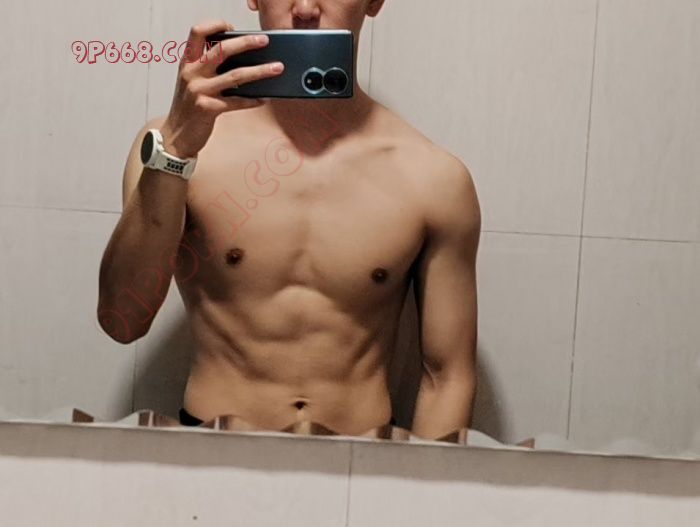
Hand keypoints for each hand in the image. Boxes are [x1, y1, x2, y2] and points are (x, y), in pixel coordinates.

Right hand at [161, 20, 284, 157]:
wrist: (175, 135)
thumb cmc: (188, 107)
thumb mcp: (191, 81)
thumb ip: (206, 68)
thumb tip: (240, 58)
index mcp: (187, 62)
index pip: (198, 32)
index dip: (215, 25)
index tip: (232, 27)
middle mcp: (191, 73)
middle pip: (221, 49)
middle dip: (246, 43)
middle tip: (264, 41)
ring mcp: (199, 91)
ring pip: (235, 76)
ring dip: (260, 71)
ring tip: (276, 68)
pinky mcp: (208, 109)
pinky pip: (237, 102)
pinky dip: (253, 100)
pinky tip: (265, 98)